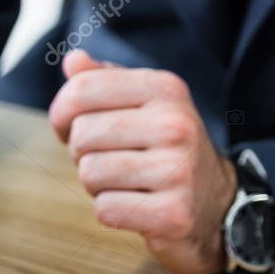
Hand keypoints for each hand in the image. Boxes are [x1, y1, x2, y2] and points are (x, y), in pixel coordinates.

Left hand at [48, 51, 236, 273]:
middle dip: (81, 153)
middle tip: (109, 159)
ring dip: (95, 184)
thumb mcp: (140, 105)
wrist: (213, 202)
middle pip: (82, 134)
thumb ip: (103, 81)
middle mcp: (176, 124)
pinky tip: (136, 205)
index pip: (82, 89)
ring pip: (90, 173)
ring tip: (125, 182)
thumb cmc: (160, 149)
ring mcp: (178, 170)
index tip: (69, 127)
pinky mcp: (173, 213)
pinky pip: (105, 209)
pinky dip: (110, 212)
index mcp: (165, 88)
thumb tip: (73, 60)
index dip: (61, 114)